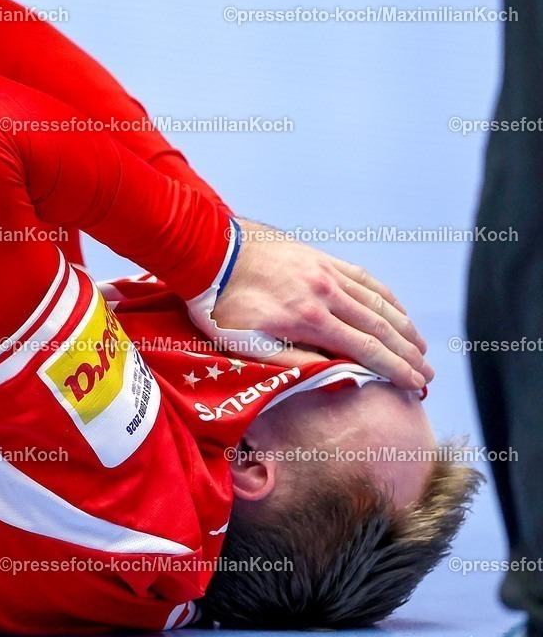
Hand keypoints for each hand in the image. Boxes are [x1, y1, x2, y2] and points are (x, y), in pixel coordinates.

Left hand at [211, 218, 432, 389]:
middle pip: (380, 327)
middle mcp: (327, 294)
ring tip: (421, 347)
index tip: (416, 385)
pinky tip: (395, 308)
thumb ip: (294, 363)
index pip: (365, 350)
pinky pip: (363, 278)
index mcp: (310, 320)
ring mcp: (326, 272)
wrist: (208, 252)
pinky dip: (384, 296)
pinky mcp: (320, 258)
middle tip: (428, 373)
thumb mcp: (248, 346)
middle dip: (407, 354)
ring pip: (377, 301)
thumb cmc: (221, 307)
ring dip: (403, 326)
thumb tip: (335, 376)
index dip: (395, 370)